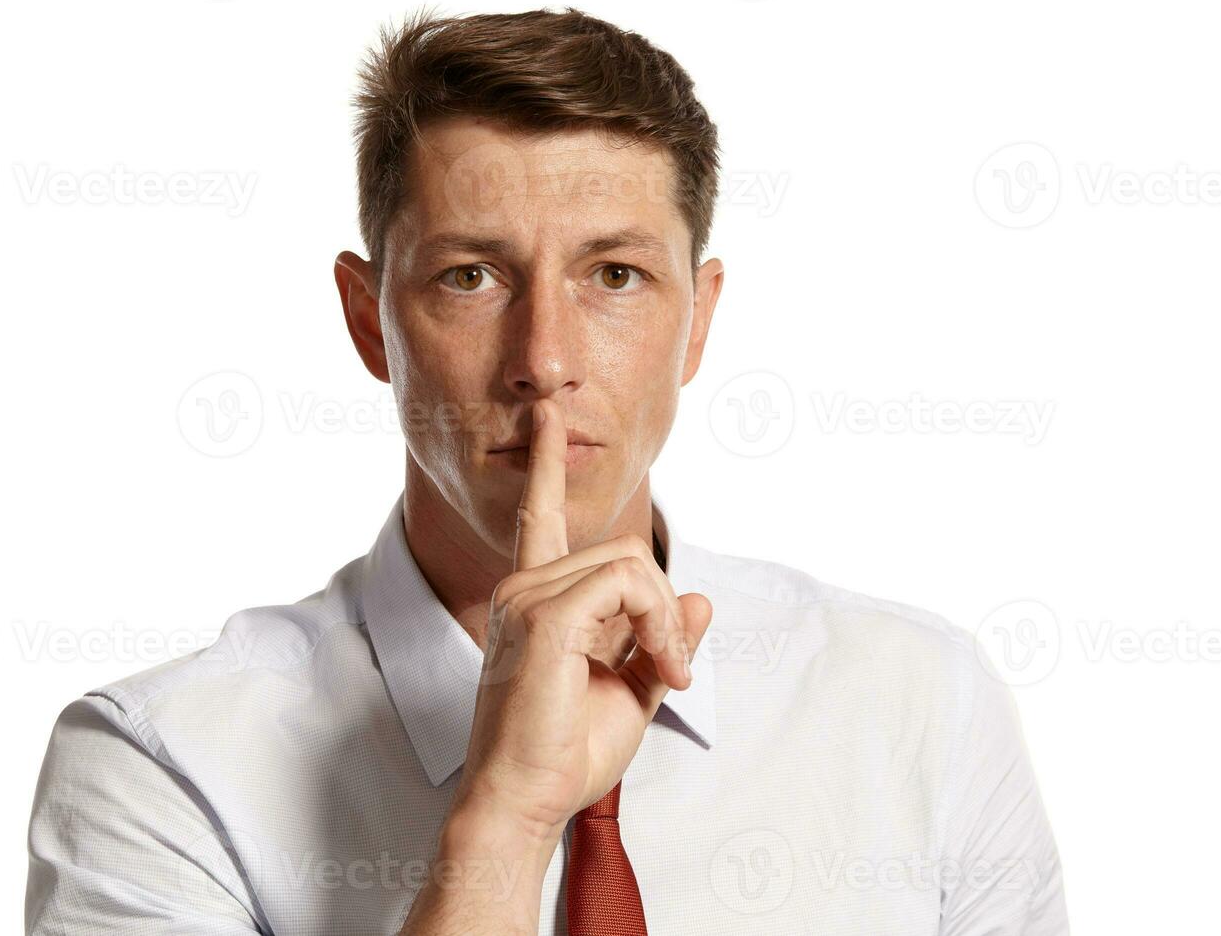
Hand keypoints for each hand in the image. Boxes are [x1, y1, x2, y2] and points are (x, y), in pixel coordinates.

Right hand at [448, 396, 713, 844]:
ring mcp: (527, 598)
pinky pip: (626, 584)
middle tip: (676, 669)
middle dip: (665, 607)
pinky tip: (662, 669)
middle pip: (622, 550)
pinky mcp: (545, 616)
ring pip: (629, 562)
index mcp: (534, 600)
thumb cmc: (564, 755)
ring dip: (665, 619)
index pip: (537, 517)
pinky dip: (658, 624)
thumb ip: (660, 640)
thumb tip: (698, 596)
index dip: (546, 466)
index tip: (550, 419)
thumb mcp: (631, 690)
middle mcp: (523, 589)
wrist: (526, 801)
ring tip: (668, 674)